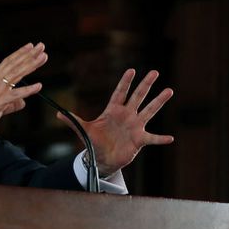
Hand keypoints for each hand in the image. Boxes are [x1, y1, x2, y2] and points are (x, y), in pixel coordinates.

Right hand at [0, 43, 46, 144]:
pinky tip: (39, 86)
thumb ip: (11, 104)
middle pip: (14, 64)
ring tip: (42, 57)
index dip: (19, 53)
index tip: (30, 47)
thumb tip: (23, 102)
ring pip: (16, 74)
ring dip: (31, 64)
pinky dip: (28, 90)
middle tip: (41, 46)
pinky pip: (16, 94)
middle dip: (29, 54)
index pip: (8, 63)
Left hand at [57, 69, 173, 176]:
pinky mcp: (139, 140)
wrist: (102, 158)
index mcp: (113, 110)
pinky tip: (170, 138)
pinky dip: (161, 139)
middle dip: (146, 84)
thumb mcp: (84, 130)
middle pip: (138, 96)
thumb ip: (73, 121)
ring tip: (169, 90)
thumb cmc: (94, 142)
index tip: (131, 70)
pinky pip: (152, 138)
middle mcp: (127, 115)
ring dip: (159, 101)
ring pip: (149, 111)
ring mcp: (135, 126)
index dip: (125, 82)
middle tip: (155, 72)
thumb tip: (57, 113)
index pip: (120, 92)